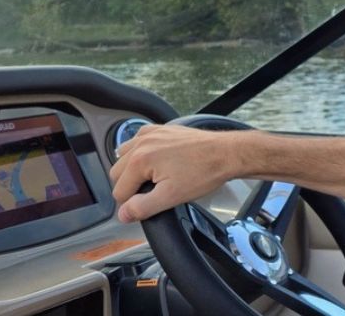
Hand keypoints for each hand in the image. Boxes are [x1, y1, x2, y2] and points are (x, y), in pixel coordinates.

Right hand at [109, 124, 248, 222]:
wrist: (226, 153)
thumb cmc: (204, 171)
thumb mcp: (171, 197)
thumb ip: (142, 207)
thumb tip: (124, 214)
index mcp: (140, 159)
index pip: (119, 191)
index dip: (131, 203)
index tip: (146, 204)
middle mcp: (142, 142)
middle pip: (117, 172)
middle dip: (130, 185)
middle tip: (151, 193)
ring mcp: (152, 133)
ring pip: (124, 155)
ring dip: (132, 168)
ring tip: (153, 178)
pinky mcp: (161, 129)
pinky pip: (139, 140)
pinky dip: (141, 151)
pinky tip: (156, 161)